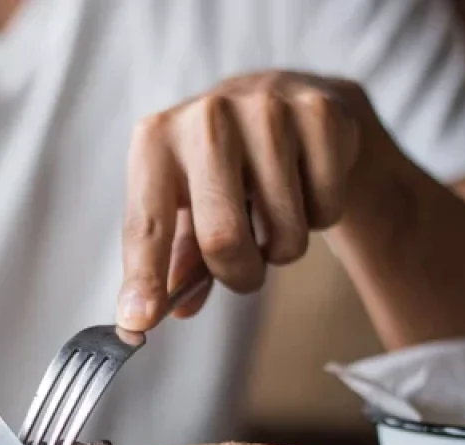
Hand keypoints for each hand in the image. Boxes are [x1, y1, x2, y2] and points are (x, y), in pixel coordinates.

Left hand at [116, 72, 389, 330]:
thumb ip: (175, 262)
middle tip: (245, 269)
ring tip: (274, 215)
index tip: (138, 322)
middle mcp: (205, 117)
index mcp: (155, 141)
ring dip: (282, 247)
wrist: (284, 102)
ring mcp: (265, 110)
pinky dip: (320, 217)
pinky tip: (304, 184)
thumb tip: (173, 309)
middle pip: (222, 239)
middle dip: (239, 274)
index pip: (147, 225)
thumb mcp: (185, 207)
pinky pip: (325, 210)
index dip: (145, 278)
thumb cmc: (220, 169)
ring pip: (284, 231)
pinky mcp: (318, 114)